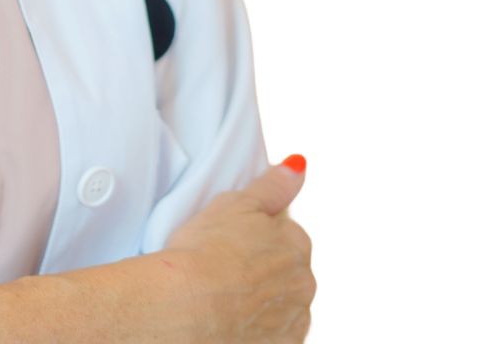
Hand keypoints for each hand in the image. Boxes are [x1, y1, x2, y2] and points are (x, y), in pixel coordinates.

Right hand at [160, 156, 315, 340]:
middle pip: (285, 271)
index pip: (285, 233)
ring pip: (279, 305)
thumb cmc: (205, 251)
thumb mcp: (236, 202)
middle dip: (262, 268)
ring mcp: (293, 323)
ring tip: (223, 296)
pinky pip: (271, 335)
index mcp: (298, 245)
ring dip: (260, 301)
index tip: (230, 239)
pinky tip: (231, 321)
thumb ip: (272, 186)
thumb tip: (298, 165)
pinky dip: (256, 329)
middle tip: (222, 265)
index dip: (254, 234)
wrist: (187, 308)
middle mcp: (304, 286)